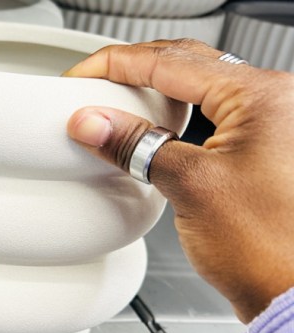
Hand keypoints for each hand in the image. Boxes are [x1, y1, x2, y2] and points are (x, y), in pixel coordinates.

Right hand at [63, 39, 293, 322]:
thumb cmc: (272, 248)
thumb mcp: (189, 185)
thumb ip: (135, 144)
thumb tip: (93, 122)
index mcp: (264, 96)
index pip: (171, 61)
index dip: (116, 64)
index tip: (80, 75)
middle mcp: (276, 103)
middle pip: (188, 65)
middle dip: (134, 71)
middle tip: (92, 83)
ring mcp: (273, 129)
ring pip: (200, 90)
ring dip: (154, 95)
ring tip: (115, 107)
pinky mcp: (264, 154)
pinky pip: (211, 118)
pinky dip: (174, 119)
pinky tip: (152, 133)